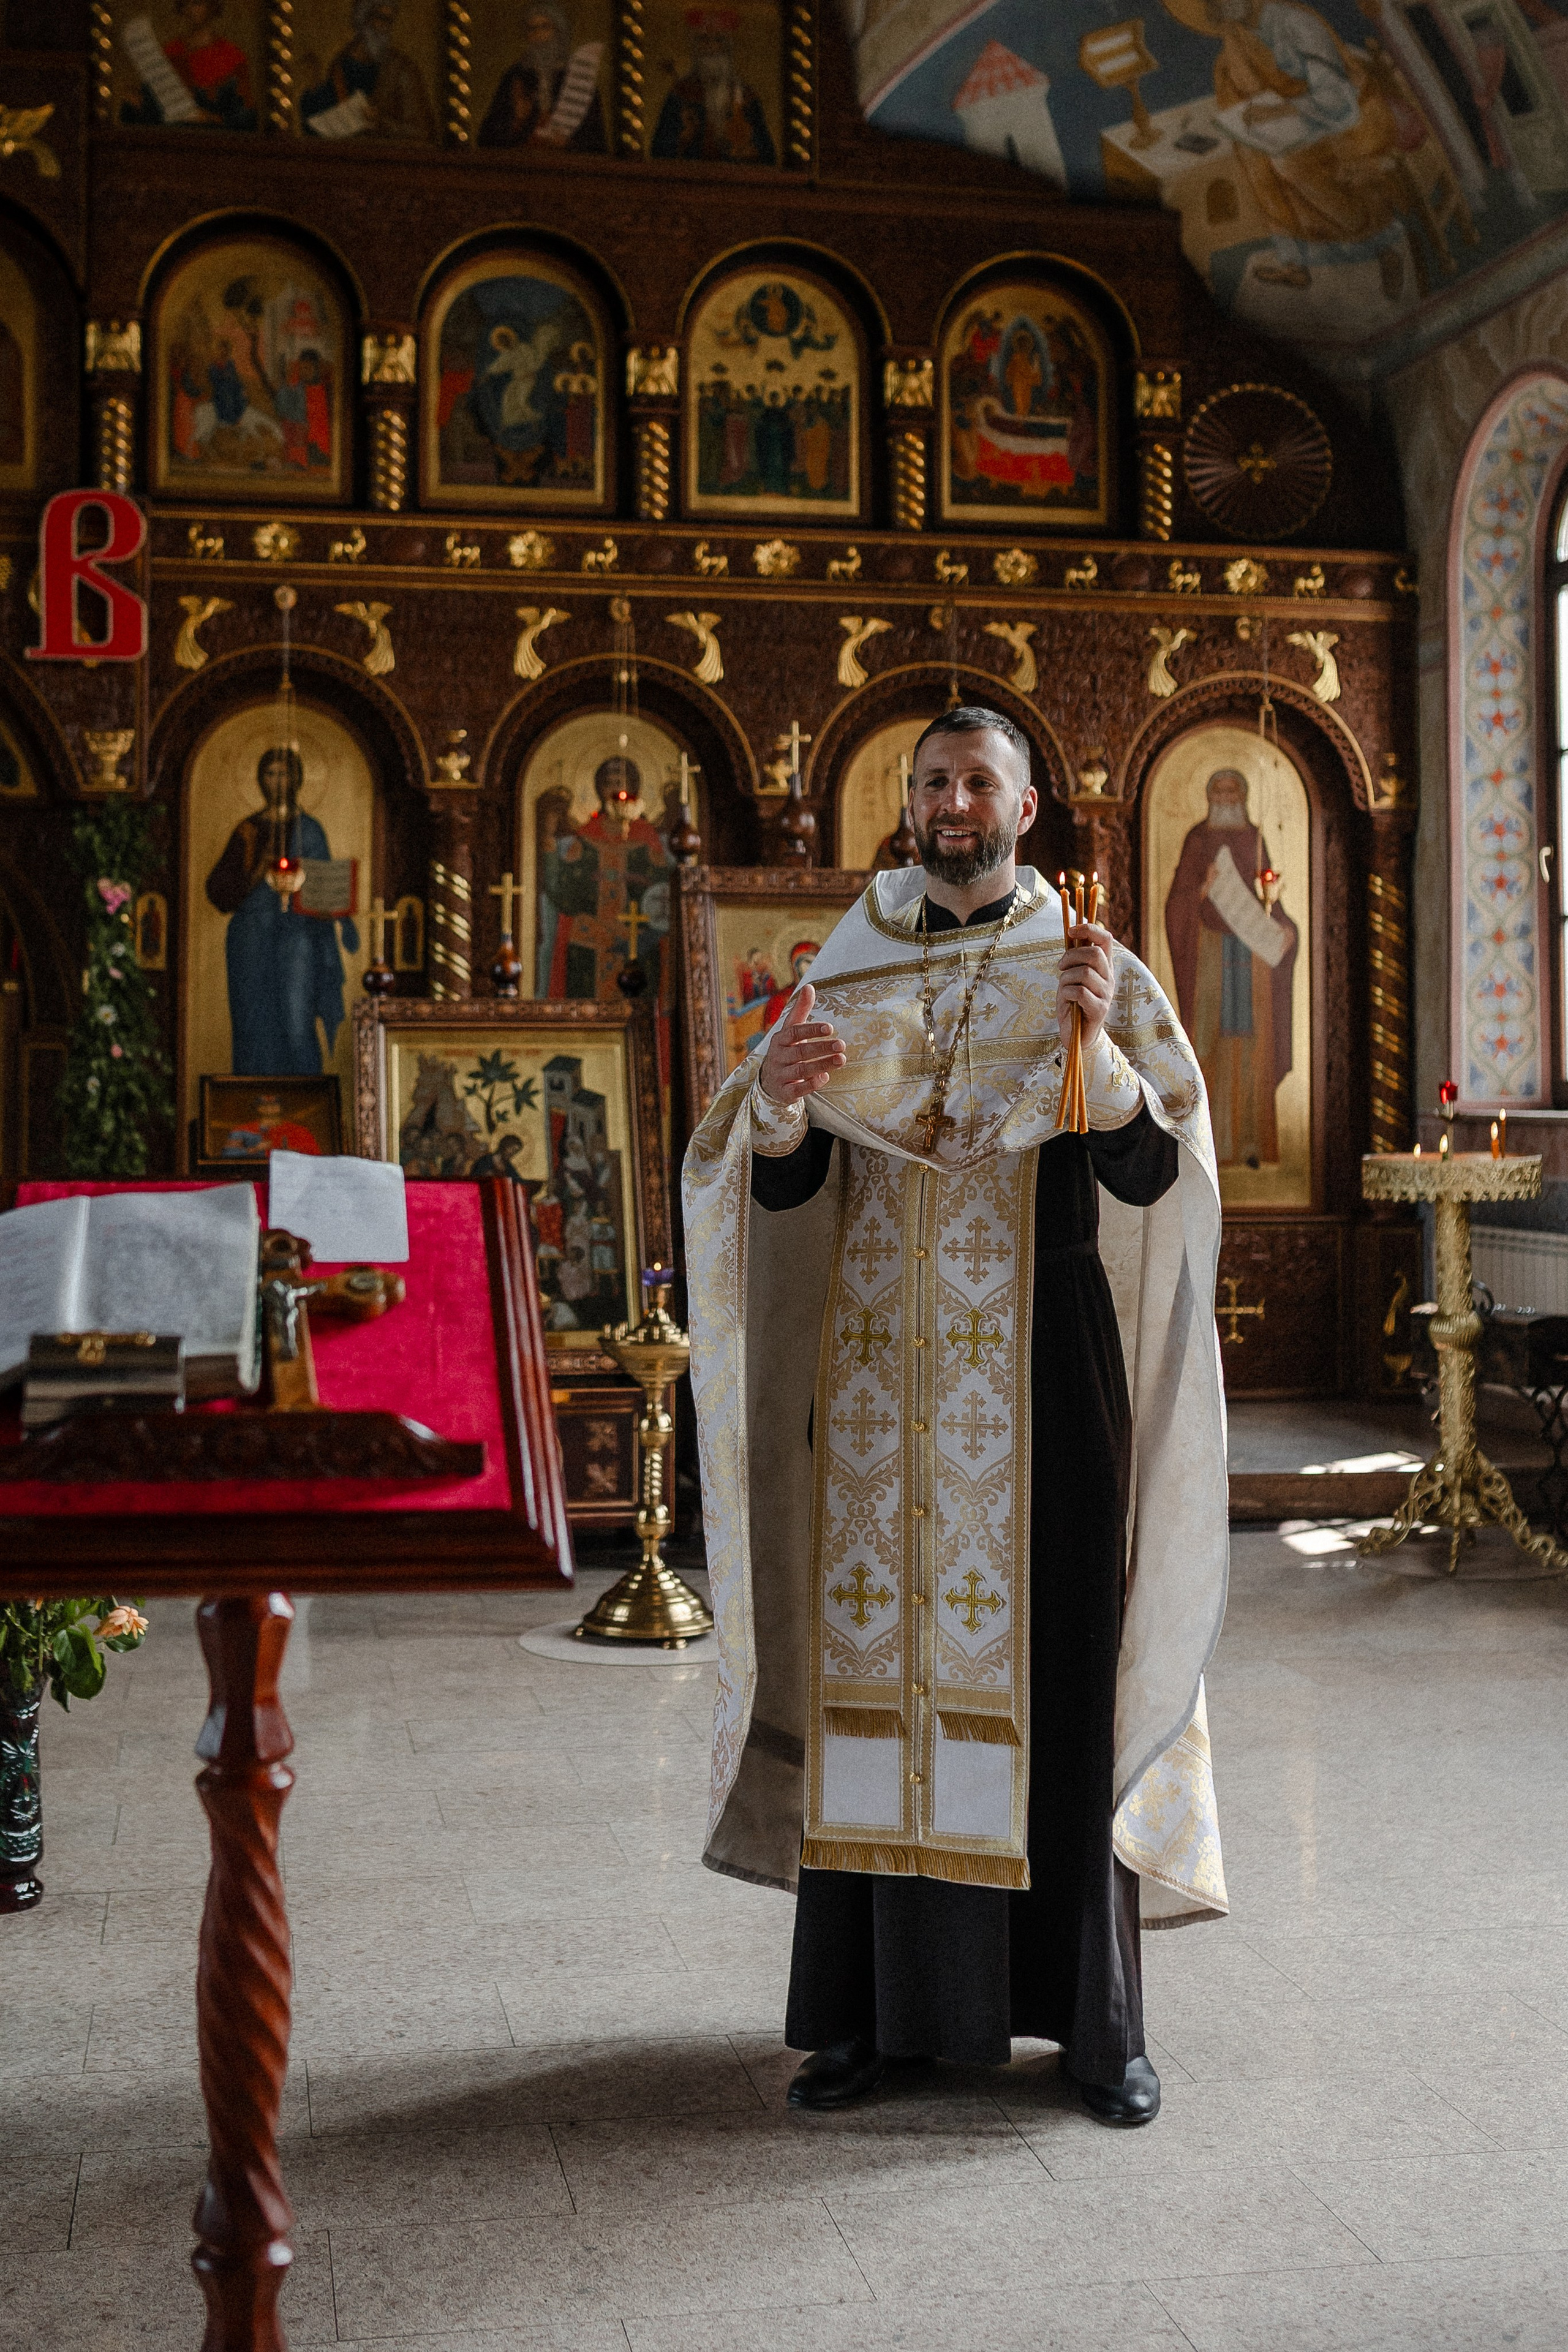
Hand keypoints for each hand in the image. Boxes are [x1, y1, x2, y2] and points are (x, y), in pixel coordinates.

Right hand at [759, 983, 845, 1105]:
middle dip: (821, 1048)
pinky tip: (826, 1077)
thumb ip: (801, 1010)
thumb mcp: (790, 1030)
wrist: (770, 1081)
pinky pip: (797, 1090)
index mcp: (780, 1040)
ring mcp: (781, 1075)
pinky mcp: (785, 1092)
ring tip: (841, 1059)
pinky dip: (812, 1084)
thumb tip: (809, 987)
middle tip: (841, 1045)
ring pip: (801, 1070)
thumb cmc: (786, 1050)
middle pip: (800, 1052)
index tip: (830, 1028)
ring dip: (822, 1064)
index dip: (811, 1030)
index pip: (794, 1032)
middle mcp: (779, 1057)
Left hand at [1057, 923, 1114, 1057]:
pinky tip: (1067, 1000)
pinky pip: (1079, 992)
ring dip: (1066, 978)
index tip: (1071, 931)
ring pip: (1084, 973)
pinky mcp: (1100, 1009)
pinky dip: (1067, 993)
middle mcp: (1109, 978)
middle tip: (1060, 966)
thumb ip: (1074, 960)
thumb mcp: (1071, 977)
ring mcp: (1106, 994)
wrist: (1077, 1035)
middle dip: (1071, 956)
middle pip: (1094, 954)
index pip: (1105, 939)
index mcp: (1104, 967)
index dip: (1089, 930)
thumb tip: (1071, 935)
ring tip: (1064, 988)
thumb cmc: (1073, 1004)